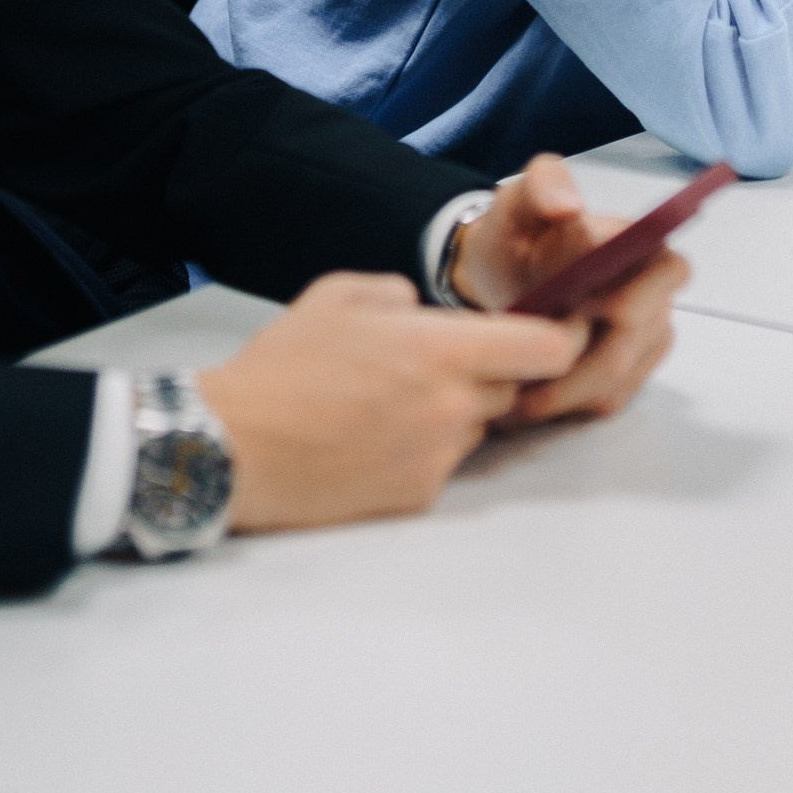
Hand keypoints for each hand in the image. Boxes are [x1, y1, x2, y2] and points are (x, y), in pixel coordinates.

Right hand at [197, 272, 583, 530]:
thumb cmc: (285, 363)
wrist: (231, 447)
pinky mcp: (415, 499)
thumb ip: (402, 294)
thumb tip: (426, 309)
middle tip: (444, 362)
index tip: (555, 327)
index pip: (546, 348)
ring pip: (477, 427)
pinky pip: (443, 463)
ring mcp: (437, 459)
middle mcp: (452, 409)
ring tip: (393, 401)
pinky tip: (374, 437)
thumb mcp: (343, 294)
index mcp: (442, 350)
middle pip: (512, 388)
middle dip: (495, 372)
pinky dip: (425, 448)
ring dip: (457, 412)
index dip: (561, 336)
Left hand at [449, 154, 686, 422]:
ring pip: (616, 380)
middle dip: (577, 359)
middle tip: (521, 364)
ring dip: (563, 391)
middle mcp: (656, 293)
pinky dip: (564, 406)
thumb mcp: (518, 198)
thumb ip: (543, 184)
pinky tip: (524, 400)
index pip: (669, 273)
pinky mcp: (629, 374)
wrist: (498, 273)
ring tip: (510, 390)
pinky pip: (605, 400)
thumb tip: (570, 208)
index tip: (575, 312)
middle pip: (633, 340)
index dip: (630, 300)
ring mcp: (646, 338)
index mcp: (643, 244)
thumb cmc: (516, 234)